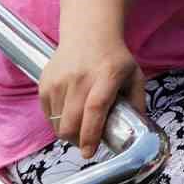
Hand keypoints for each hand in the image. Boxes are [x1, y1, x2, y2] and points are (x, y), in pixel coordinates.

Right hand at [39, 35, 144, 158]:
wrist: (88, 32)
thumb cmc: (114, 57)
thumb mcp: (134, 74)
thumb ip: (137, 101)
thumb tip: (138, 128)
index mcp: (107, 75)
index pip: (95, 109)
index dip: (91, 134)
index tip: (89, 151)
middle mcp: (80, 78)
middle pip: (71, 121)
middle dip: (78, 140)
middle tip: (87, 141)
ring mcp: (59, 80)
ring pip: (57, 122)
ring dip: (68, 131)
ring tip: (79, 125)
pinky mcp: (45, 83)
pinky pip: (48, 114)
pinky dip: (57, 120)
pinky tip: (69, 111)